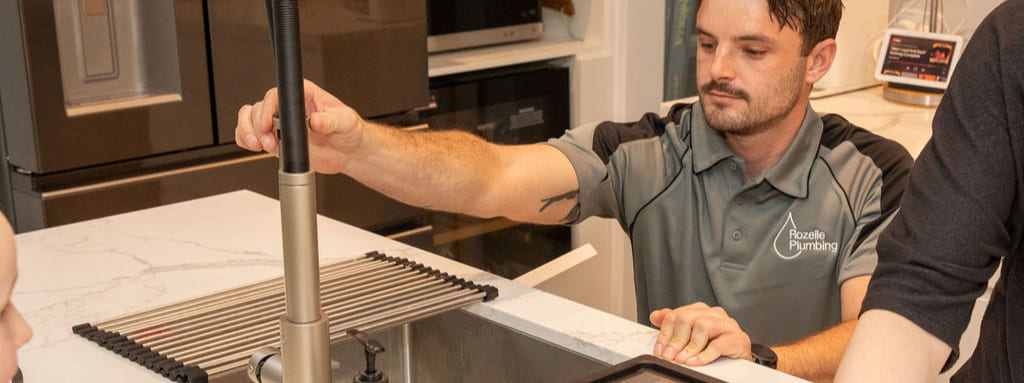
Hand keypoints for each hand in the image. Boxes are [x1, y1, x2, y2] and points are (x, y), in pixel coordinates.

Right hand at [236, 79, 365, 173]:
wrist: (349, 152)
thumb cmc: (349, 130)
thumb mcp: (345, 121)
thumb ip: (330, 120)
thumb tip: (315, 120)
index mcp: (303, 94)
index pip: (277, 95)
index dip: (268, 108)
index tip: (268, 124)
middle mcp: (288, 107)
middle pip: (258, 107)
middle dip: (256, 125)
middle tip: (266, 141)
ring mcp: (280, 124)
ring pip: (249, 119)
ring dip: (248, 132)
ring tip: (260, 145)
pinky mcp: (276, 140)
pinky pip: (251, 136)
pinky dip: (246, 141)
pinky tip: (256, 148)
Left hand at [649, 302, 752, 365]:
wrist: (739, 359)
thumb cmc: (714, 346)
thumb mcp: (690, 334)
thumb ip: (673, 324)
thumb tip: (655, 316)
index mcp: (701, 310)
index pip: (676, 315)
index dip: (665, 333)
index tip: (660, 349)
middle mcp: (714, 314)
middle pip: (687, 318)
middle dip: (675, 340)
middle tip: (669, 355)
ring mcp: (727, 325)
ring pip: (702, 326)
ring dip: (690, 347)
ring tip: (683, 359)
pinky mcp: (738, 339)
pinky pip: (718, 345)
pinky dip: (704, 355)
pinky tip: (695, 361)